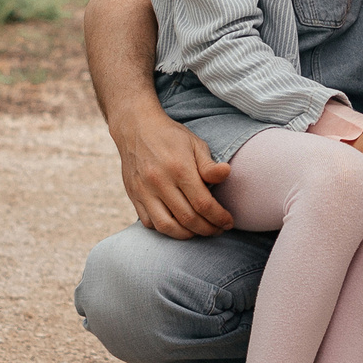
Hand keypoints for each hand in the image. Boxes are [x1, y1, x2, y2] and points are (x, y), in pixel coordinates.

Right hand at [112, 110, 233, 237]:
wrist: (136, 127)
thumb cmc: (171, 137)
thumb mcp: (195, 144)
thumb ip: (209, 165)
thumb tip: (227, 173)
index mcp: (179, 168)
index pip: (203, 203)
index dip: (219, 217)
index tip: (228, 222)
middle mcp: (160, 181)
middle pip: (187, 218)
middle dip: (207, 229)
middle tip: (218, 229)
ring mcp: (144, 190)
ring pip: (167, 226)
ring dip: (187, 234)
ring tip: (200, 230)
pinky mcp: (133, 195)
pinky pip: (149, 222)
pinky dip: (166, 229)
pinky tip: (178, 225)